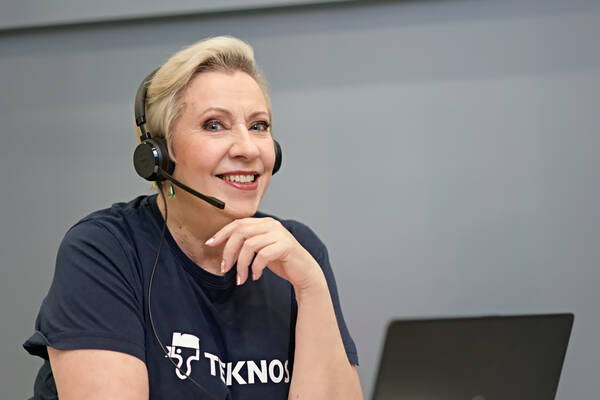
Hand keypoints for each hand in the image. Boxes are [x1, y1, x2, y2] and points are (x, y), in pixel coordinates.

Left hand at [205, 217, 323, 289]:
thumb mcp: (261, 249)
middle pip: (241, 232)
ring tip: (241, 278)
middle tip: (225, 268)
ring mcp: (279, 234)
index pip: (238, 223)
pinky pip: (262, 256)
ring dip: (241, 265)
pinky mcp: (286, 246)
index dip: (222, 233)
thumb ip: (247, 243)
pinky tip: (255, 276)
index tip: (210, 244)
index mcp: (264, 223)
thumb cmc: (281, 261)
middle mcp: (271, 225)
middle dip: (229, 251)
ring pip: (250, 245)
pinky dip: (255, 268)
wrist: (304, 272)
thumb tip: (223, 246)